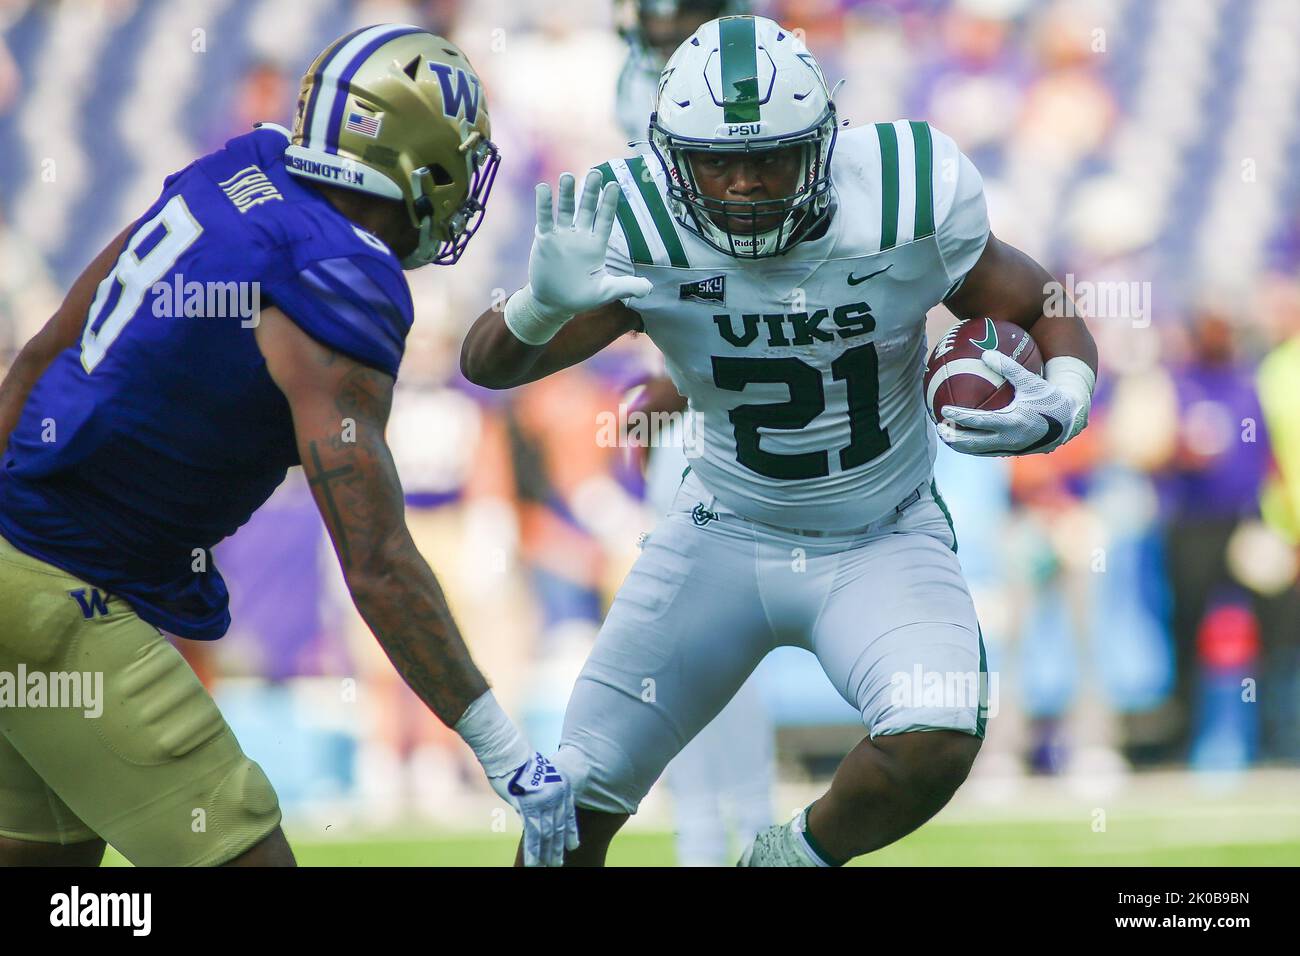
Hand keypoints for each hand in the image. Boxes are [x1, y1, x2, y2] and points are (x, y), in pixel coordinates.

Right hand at [486, 751, 578, 866]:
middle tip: (559, 862)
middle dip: (559, 847)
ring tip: (548, 866)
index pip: (568, 815)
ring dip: (547, 853)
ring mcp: (544, 802)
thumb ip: (541, 791)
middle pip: (559, 827)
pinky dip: (533, 851)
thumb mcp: (539, 774)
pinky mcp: (529, 808)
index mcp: (561, 786)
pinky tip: (534, 862)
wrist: (510, 753)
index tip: (573, 845)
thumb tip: (536, 804)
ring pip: (548, 834)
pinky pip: (533, 834)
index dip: (570, 832)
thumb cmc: (518, 761)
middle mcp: (556, 796)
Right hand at [530, 170, 651, 315]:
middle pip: (586, 209)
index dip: (609, 203)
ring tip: (568, 176)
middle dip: (590, 192)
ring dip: (567, 194)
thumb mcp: (606, 292)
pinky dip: (544, 204)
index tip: (614, 185)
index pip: (605, 220)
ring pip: (565, 210)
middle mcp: (580, 236)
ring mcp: (562, 236)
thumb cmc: (580, 297)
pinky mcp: (544, 239)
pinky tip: (544, 188)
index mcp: (596, 245)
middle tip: (595, 173)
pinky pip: (544, 219)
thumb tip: (649, 288)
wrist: (553, 303)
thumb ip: (626, 287)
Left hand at [938, 349, 1086, 456]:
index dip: (959, 416)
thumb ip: (1008, 367)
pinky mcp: (1014, 452)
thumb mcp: (1030, 379)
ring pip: (979, 450)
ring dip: (961, 445)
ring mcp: (1011, 448)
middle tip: (938, 427)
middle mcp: (1010, 439)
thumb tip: (986, 353)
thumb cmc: (1049, 396)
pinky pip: (989, 451)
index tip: (943, 410)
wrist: (1070, 420)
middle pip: (973, 442)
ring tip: (946, 436)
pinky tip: (965, 439)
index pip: (978, 421)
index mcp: (1012, 421)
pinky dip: (974, 447)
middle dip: (953, 436)